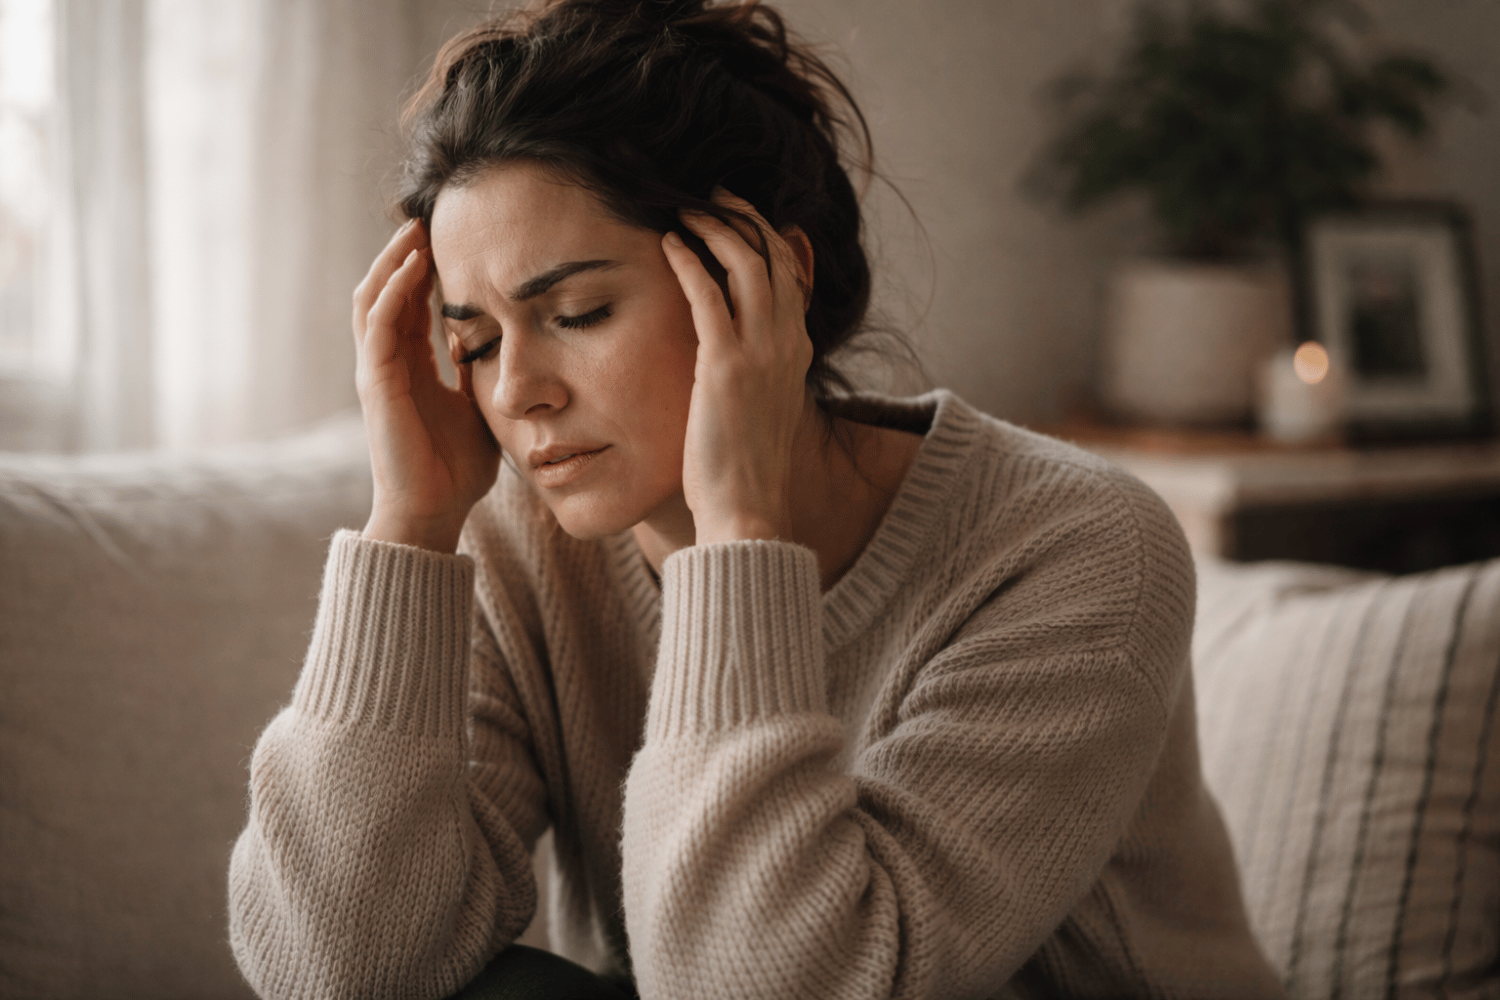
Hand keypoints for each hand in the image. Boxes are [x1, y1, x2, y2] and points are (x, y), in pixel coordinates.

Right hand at [353, 219, 500, 551]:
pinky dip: (393, 292)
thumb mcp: (479, 408)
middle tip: (429, 217)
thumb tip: (495, 341)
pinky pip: (378, 325)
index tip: (451, 236)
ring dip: (393, 262)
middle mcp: (389, 362)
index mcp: (411, 366)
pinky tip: (412, 267)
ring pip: (373, 298)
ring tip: (415, 229)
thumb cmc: (457, 469)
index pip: (411, 302)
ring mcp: (378, 370)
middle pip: (386, 290)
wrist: (435, 511)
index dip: (425, 268)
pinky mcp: (376, 383)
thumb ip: (480, 373)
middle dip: (404, 252)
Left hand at [661, 191, 813, 544]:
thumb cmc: (743, 470)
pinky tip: (669, 244)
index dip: (765, 236)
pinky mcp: (726, 367)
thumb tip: (727, 355)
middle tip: (712, 196)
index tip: (737, 215)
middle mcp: (787, 343)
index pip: (790, 274)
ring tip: (685, 210)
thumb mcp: (759, 408)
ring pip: (747, 263)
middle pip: (774, 255)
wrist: (748, 510)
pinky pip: (708, 296)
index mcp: (797, 351)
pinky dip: (689, 262)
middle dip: (743, 216)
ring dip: (716, 228)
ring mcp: (762, 353)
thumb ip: (753, 370)